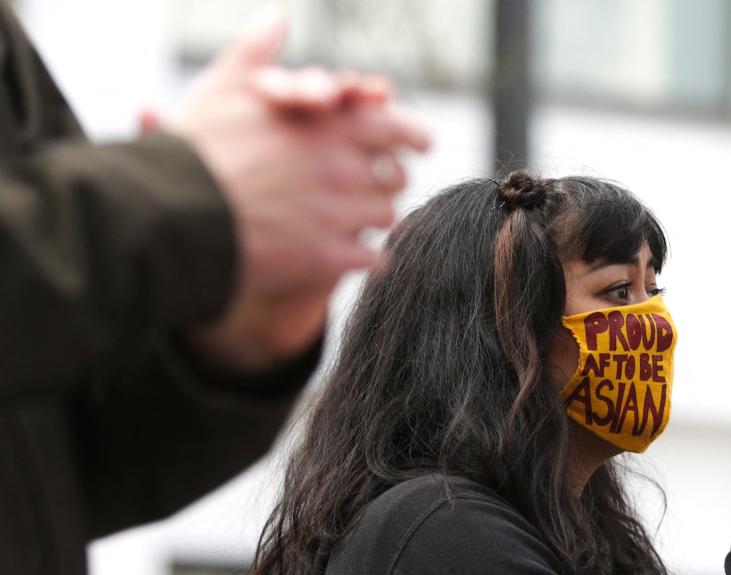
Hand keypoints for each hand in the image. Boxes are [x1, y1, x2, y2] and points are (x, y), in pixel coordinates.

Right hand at [163, 9, 430, 370]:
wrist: (171, 219)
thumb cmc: (192, 153)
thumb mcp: (222, 91)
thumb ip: (257, 54)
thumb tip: (276, 16)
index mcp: (328, 124)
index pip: (398, 126)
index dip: (415, 135)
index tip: (422, 143)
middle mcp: (342, 168)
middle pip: (396, 176)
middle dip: (388, 179)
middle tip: (378, 184)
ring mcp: (338, 215)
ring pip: (386, 217)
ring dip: (375, 217)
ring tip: (354, 219)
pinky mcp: (328, 258)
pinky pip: (372, 258)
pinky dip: (365, 256)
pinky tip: (348, 254)